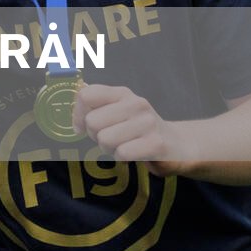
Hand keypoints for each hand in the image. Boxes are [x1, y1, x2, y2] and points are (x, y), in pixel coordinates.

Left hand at [74, 83, 192, 174]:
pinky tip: (133, 154)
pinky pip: (122, 152)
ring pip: (104, 139)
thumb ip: (93, 106)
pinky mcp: (156, 143)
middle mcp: (136, 104)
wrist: (176, 144)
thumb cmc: (137, 128)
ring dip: (109, 148)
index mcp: (122, 93)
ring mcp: (147, 123)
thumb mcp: (117, 110)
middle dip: (96, 135)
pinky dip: (122, 157)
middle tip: (112, 138)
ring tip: (124, 145)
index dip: (78, 114)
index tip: (83, 126)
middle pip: (92, 122)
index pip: (85, 95)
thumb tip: (74, 109)